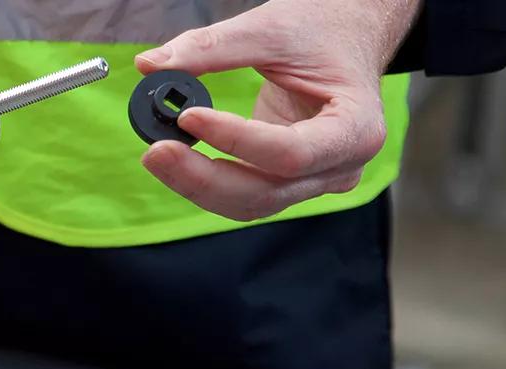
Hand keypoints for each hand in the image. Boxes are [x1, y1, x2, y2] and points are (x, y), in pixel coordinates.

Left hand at [134, 0, 419, 220]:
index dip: (236, 140)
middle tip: (155, 151)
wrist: (344, 38)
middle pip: (266, 191)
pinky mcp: (289, 181)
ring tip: (157, 153)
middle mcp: (340, 166)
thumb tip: (149, 65)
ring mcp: (316, 180)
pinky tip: (176, 159)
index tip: (189, 117)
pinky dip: (207, 181)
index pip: (291, 153)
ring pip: (251, 202)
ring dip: (198, 184)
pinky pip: (244, 193)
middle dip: (204, 177)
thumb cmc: (320, 31)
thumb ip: (210, 48)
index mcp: (356, 128)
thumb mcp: (268, 29)